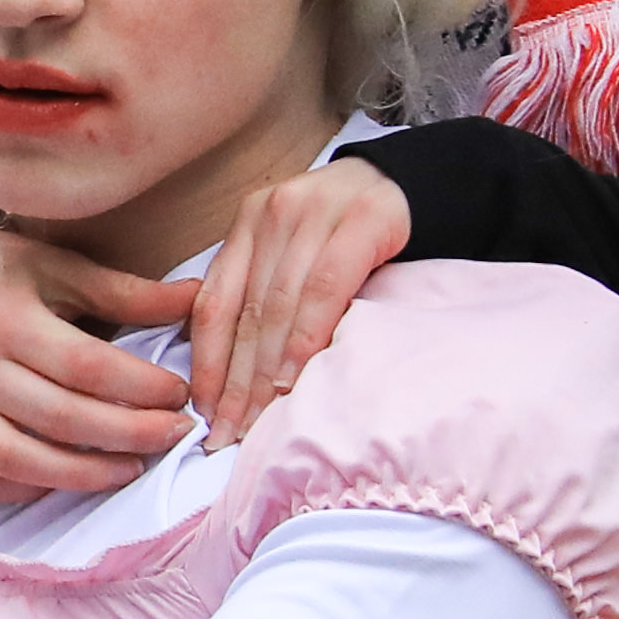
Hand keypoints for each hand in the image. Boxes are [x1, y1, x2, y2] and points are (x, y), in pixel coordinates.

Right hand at [0, 230, 199, 502]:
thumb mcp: (56, 268)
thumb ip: (126, 293)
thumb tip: (198, 299)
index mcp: (8, 321)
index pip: (86, 367)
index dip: (140, 387)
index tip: (180, 393)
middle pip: (62, 419)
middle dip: (129, 434)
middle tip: (174, 434)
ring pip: (20, 461)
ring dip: (83, 475)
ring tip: (130, 468)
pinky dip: (22, 491)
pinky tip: (62, 481)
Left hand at [182, 160, 411, 442]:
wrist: (414, 185)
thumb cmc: (352, 232)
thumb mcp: (298, 252)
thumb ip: (265, 292)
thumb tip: (233, 376)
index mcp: (248, 222)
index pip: (214, 302)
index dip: (207, 362)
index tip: (204, 411)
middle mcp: (272, 213)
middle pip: (245, 312)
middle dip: (235, 382)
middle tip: (228, 434)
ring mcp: (314, 212)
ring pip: (278, 306)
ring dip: (266, 373)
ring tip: (258, 421)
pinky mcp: (360, 221)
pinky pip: (323, 290)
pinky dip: (305, 338)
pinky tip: (295, 378)